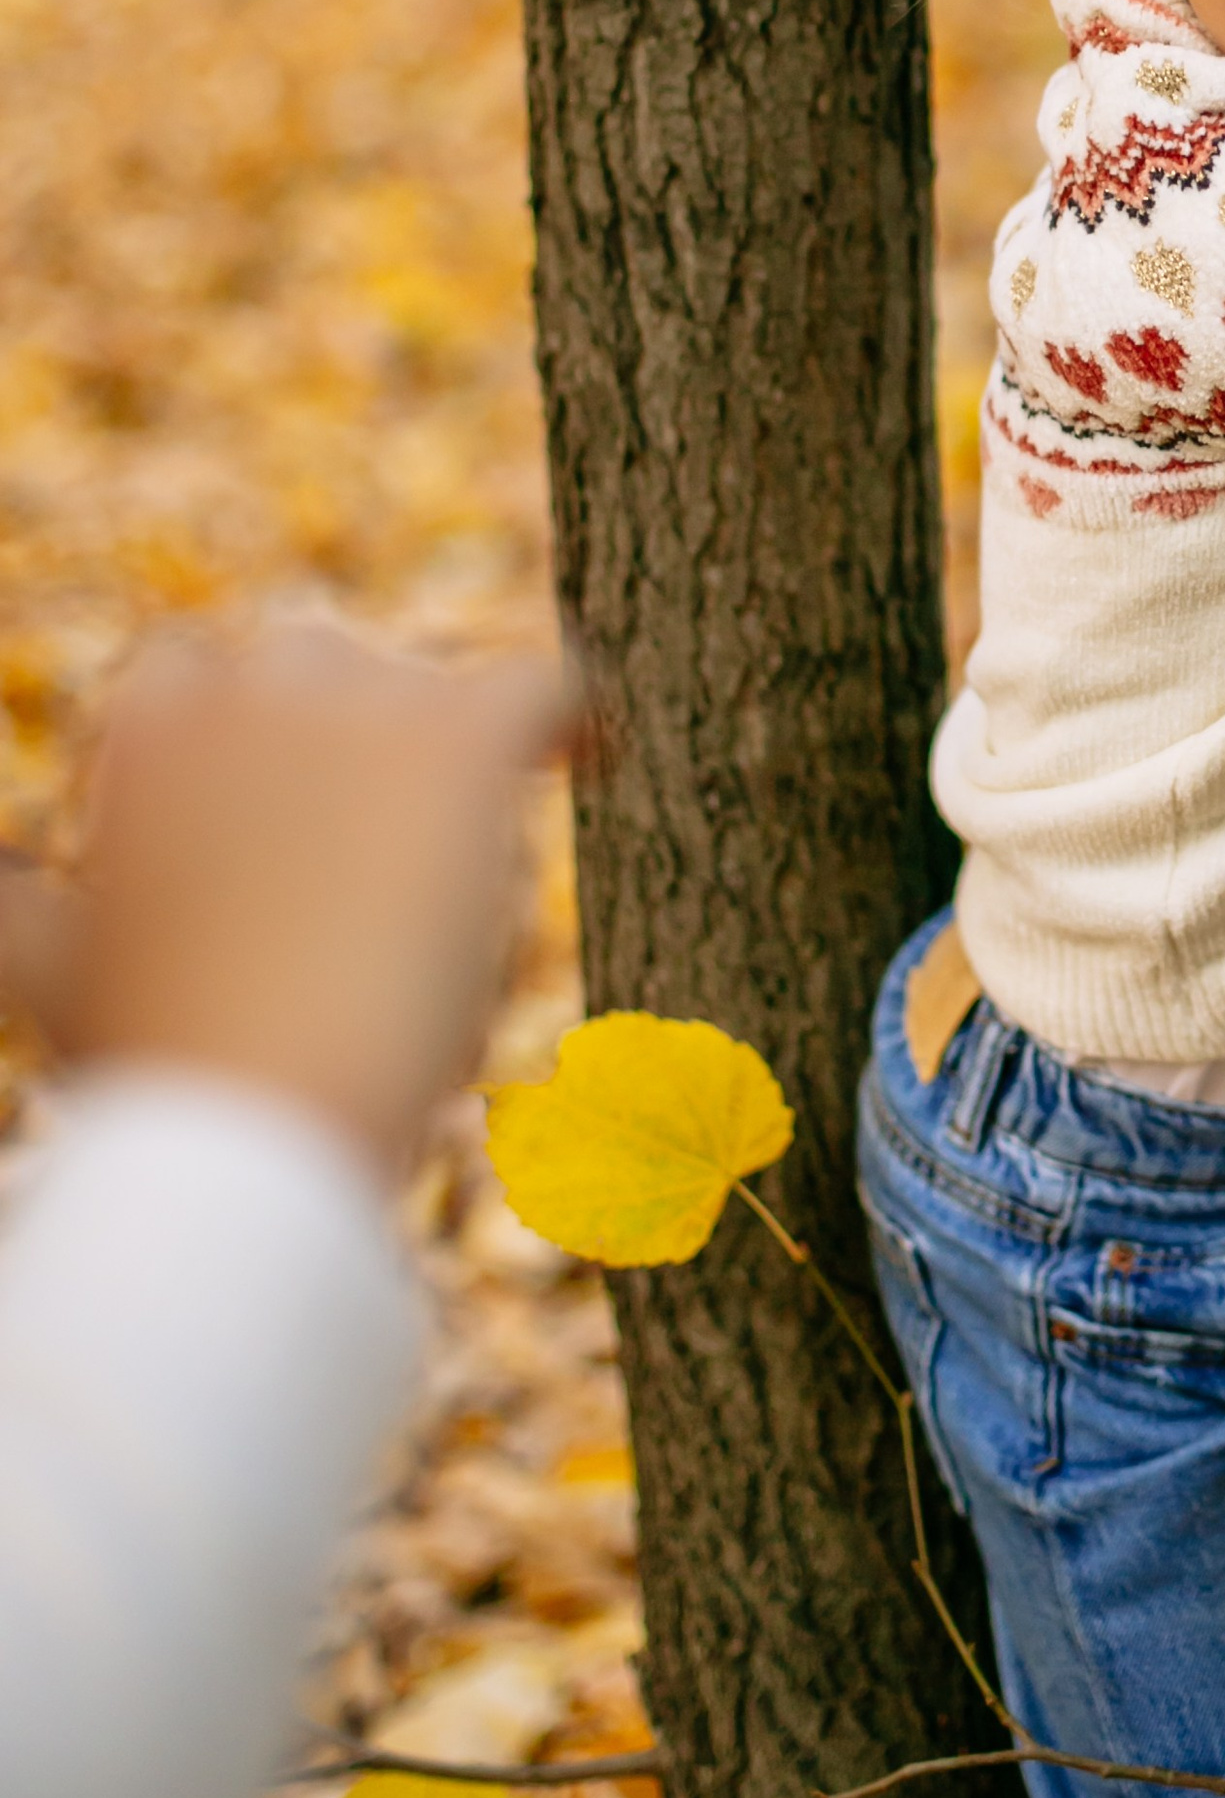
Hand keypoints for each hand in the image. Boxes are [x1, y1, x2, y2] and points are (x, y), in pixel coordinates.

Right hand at [6, 620, 572, 1179]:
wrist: (252, 1122)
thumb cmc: (155, 1070)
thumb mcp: (52, 975)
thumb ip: (25, 915)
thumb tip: (6, 886)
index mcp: (149, 729)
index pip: (204, 681)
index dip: (247, 751)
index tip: (271, 833)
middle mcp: (249, 686)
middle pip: (325, 674)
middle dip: (345, 751)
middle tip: (364, 869)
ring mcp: (356, 707)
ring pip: (427, 696)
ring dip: (437, 762)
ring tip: (450, 874)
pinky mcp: (456, 744)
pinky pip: (546, 684)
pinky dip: (575, 712)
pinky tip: (593, 752)